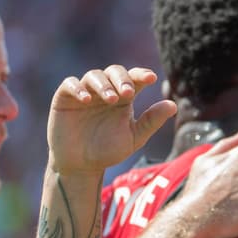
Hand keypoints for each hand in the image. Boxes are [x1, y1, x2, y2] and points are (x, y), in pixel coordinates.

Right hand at [49, 65, 176, 174]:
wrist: (81, 165)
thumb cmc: (108, 151)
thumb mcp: (134, 137)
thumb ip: (151, 121)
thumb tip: (173, 105)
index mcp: (124, 97)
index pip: (134, 79)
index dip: (142, 75)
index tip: (152, 78)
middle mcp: (105, 91)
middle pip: (115, 72)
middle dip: (123, 79)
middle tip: (129, 93)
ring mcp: (85, 92)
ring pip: (94, 75)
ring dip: (103, 84)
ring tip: (111, 99)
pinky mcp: (65, 97)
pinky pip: (70, 84)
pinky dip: (78, 88)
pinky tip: (87, 99)